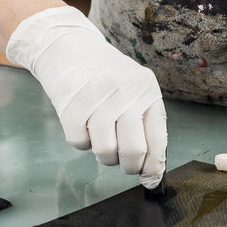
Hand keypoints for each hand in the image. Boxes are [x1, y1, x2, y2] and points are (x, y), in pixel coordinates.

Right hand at [6, 7, 166, 187]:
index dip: (154, 167)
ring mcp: (97, 99)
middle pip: (133, 151)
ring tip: (101, 135)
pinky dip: (81, 140)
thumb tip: (152, 172)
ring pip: (106, 153)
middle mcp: (125, 93)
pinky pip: (79, 144)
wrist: (69, 47)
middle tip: (124, 161)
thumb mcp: (134, 88)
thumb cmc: (106, 75)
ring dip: (103, 154)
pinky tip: (83, 121)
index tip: (150, 179)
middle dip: (129, 166)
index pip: (158, 140)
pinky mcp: (71, 107)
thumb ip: (145, 124)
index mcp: (146, 90)